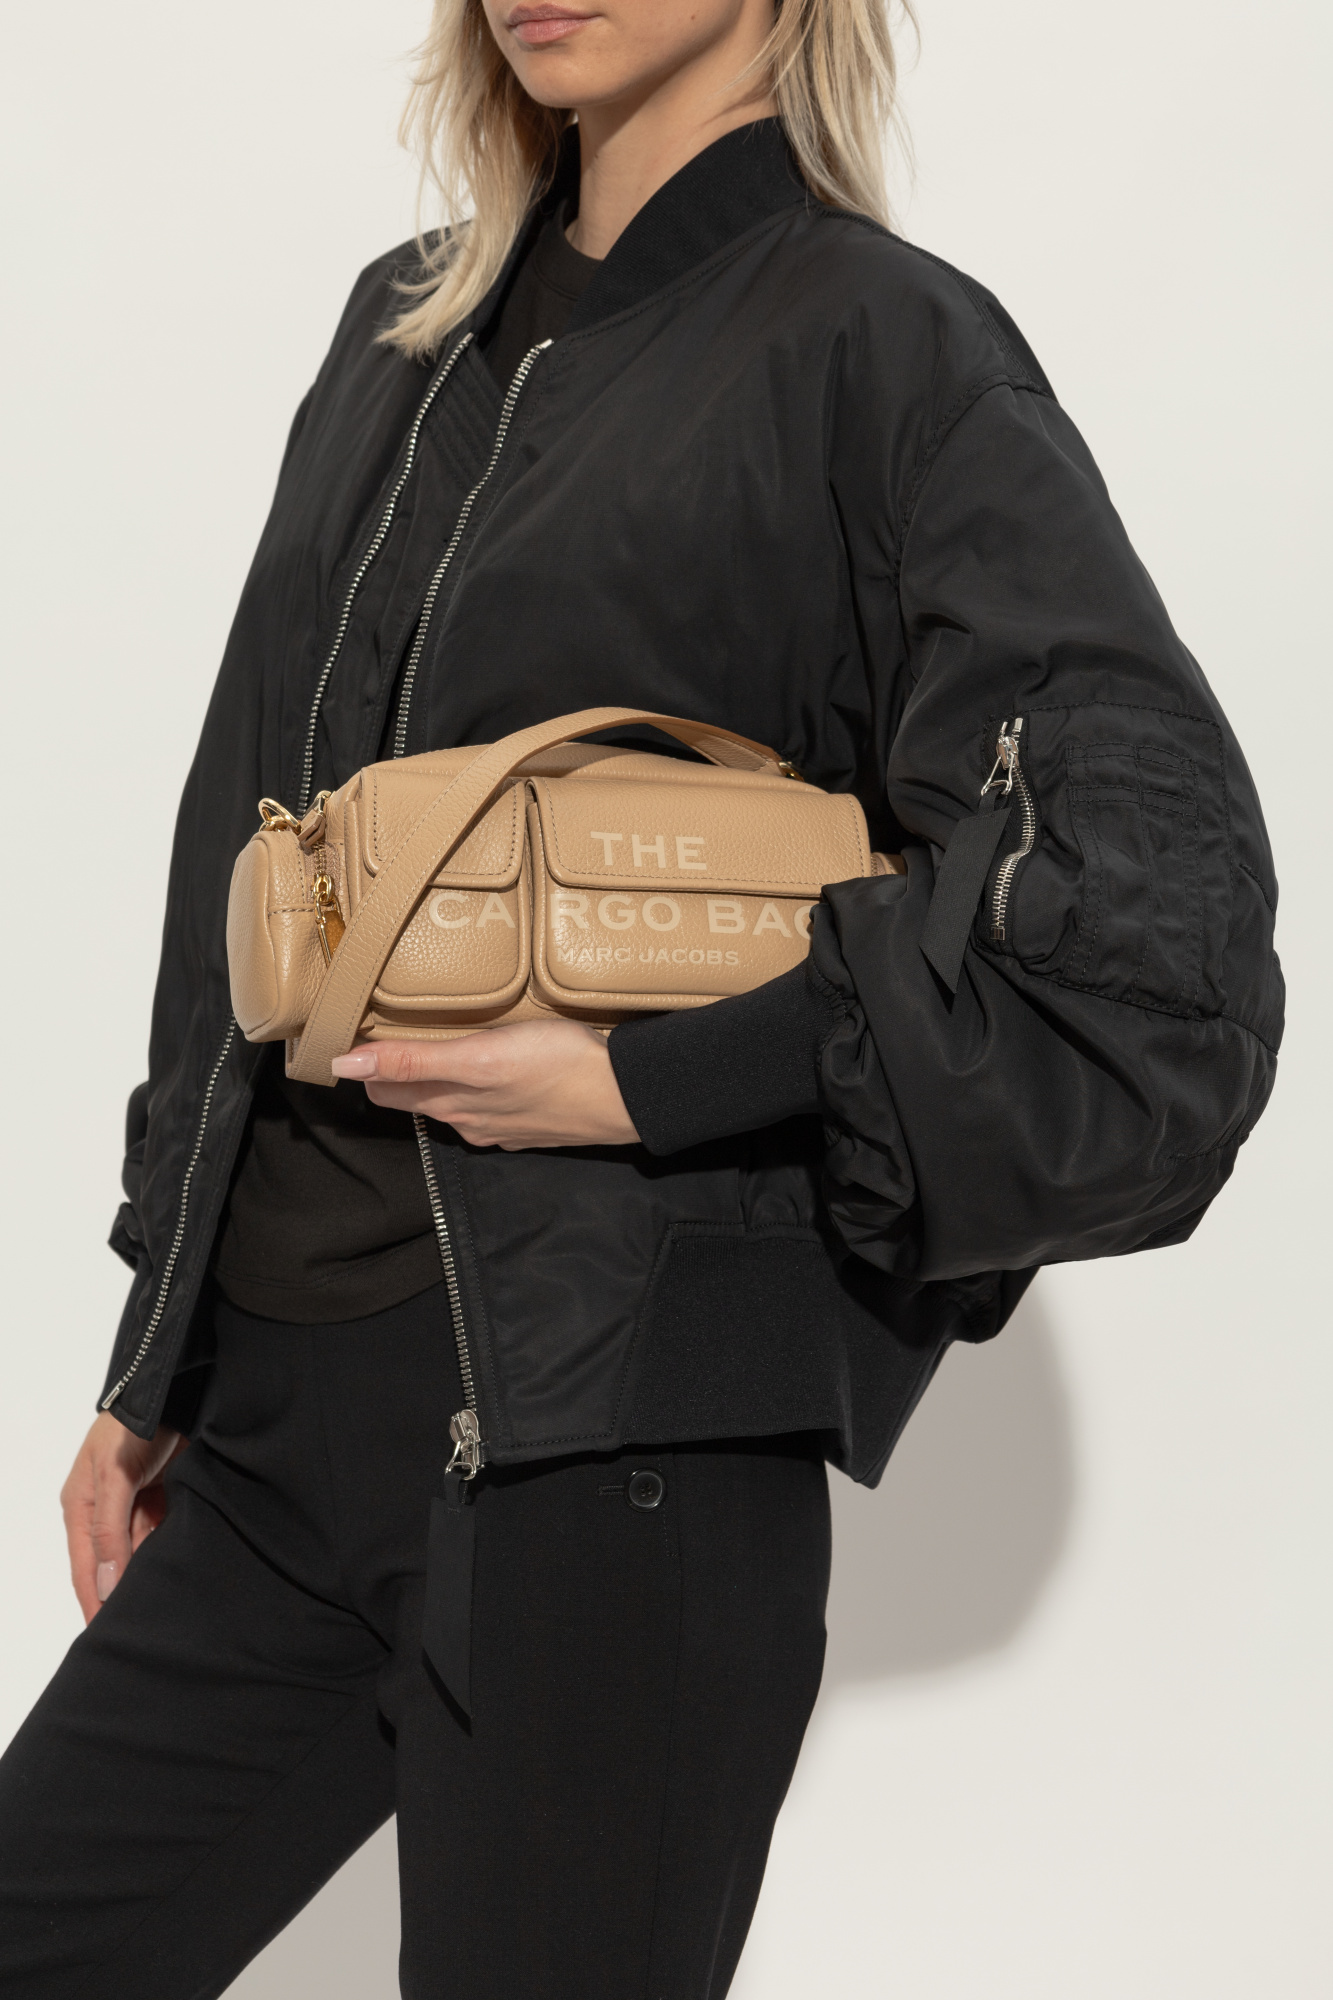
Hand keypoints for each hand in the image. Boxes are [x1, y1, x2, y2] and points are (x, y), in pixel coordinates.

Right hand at [61, 1413, 186, 1624]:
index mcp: (80, 1508)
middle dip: (125, 1593)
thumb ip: (110, 1531)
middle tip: (142, 1630)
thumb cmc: (132, 1429)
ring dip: (152, 1572)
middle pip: (114, 1565)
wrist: (173, 1392)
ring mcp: (136, 1506)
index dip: (95, 1602)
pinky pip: (165, 1535)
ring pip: (142, 1553)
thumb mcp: (115, 1478)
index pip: (85, 1568)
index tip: (105, 1636)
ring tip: (166, 1605)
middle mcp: (105, 1513)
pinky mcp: (164, 1499)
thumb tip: (106, 1584)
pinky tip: (182, 1570)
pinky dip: (171, 1549)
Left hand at [331, 1020, 640, 1150]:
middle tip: (385, 1027)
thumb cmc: (556, 1068)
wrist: (627, 1095)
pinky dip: (480, 1085)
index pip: (384, 1088)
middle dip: (396, 1069)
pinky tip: (492, 1066)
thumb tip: (343, 1066)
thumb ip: (411, 1061)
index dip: (366, 1063)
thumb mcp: (478, 1057)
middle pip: (416, 1094)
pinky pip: (492, 1104)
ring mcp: (503, 1125)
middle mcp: (470, 1120)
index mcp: (449, 1104)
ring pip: (455, 1099)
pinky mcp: (533, 1120)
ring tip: (433, 1040)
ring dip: (438, 1076)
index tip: (354, 1033)